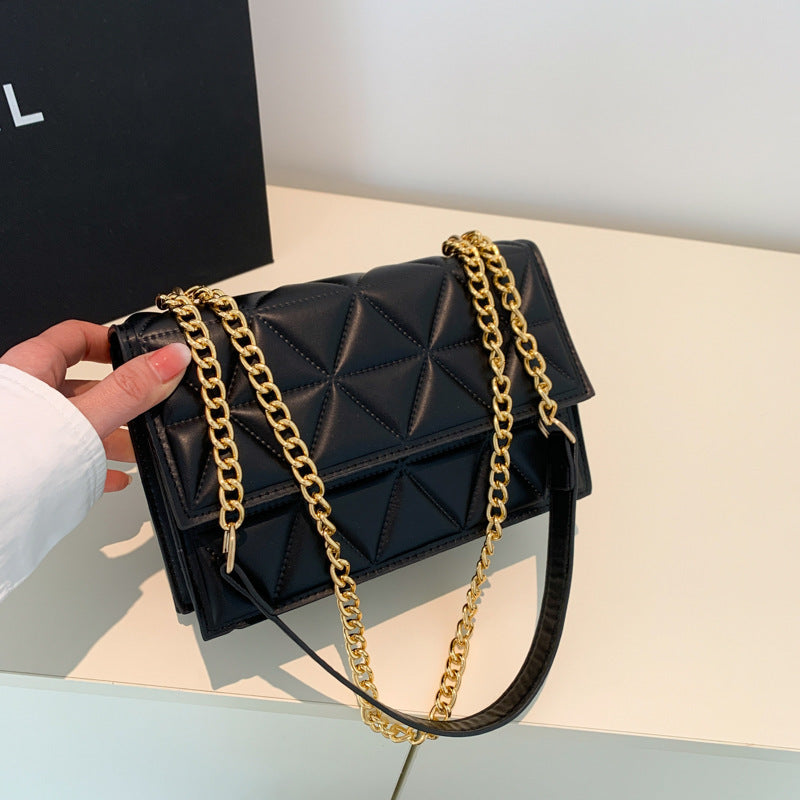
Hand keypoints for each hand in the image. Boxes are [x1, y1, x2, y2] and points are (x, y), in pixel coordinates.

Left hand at [0, 320, 190, 492]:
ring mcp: (27, 431)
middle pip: (84, 386)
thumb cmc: (15, 458)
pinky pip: (69, 458)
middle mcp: (28, 396)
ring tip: (141, 449)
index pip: (75, 337)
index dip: (110, 341)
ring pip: (80, 424)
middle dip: (124, 399)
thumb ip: (130, 388)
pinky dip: (97, 464)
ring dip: (113, 435)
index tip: (142, 353)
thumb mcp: (85, 416)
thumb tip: (173, 357)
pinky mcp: (30, 464)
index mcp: (31, 369)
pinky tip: (117, 478)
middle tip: (154, 406)